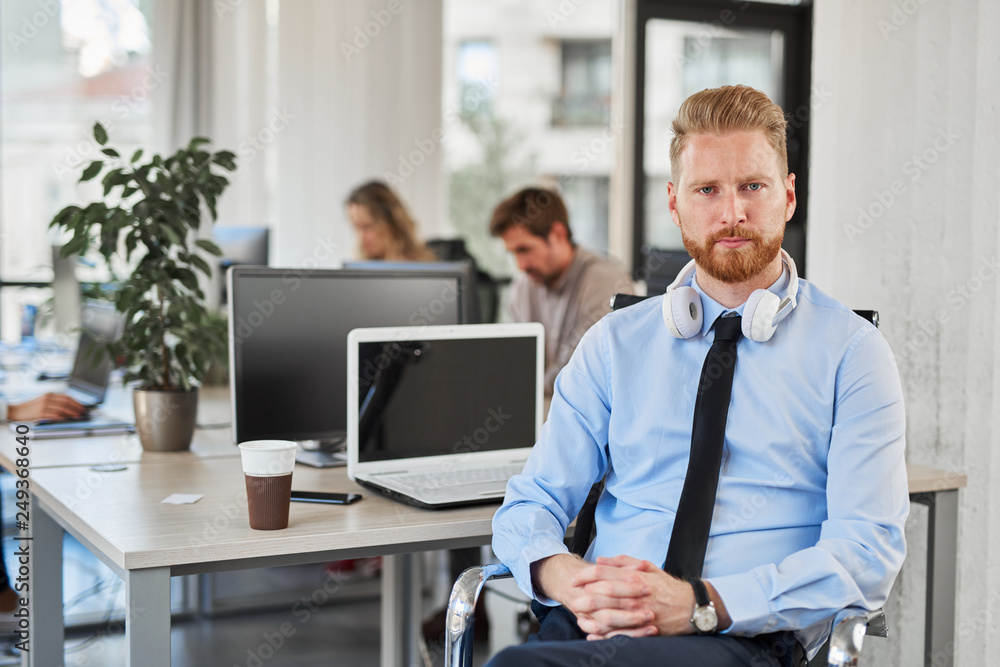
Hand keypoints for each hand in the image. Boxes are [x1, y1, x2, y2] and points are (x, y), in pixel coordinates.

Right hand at [8, 393, 86, 420]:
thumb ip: (54, 402)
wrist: (16, 411)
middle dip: (76, 407)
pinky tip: (67, 419)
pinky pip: (54, 415)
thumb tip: (68, 407)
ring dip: (71, 413)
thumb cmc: (30, 408)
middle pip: (66, 402)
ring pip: (62, 408)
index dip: (76, 402)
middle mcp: (47, 398)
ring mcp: (44, 405)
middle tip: (82, 412)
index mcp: (49, 394)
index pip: (66, 397)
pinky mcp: (40, 413)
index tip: (81, 407)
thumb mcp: (43, 401)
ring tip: (77, 416)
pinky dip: (62, 417)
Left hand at [568, 555, 695, 639]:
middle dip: (582, 598)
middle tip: (572, 600)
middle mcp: (634, 595)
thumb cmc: (667, 586)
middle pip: (601, 595)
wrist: (691, 606)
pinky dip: (604, 636)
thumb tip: (601, 560)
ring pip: (607, 616)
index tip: (574, 581)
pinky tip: (593, 635)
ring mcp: (638, 614)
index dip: (584, 577)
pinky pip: (619, 635)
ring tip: (579, 618)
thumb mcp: (648, 566)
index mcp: (633, 577)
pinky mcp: (643, 630)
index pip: (602, 574)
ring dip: (590, 618)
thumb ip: (622, 562)